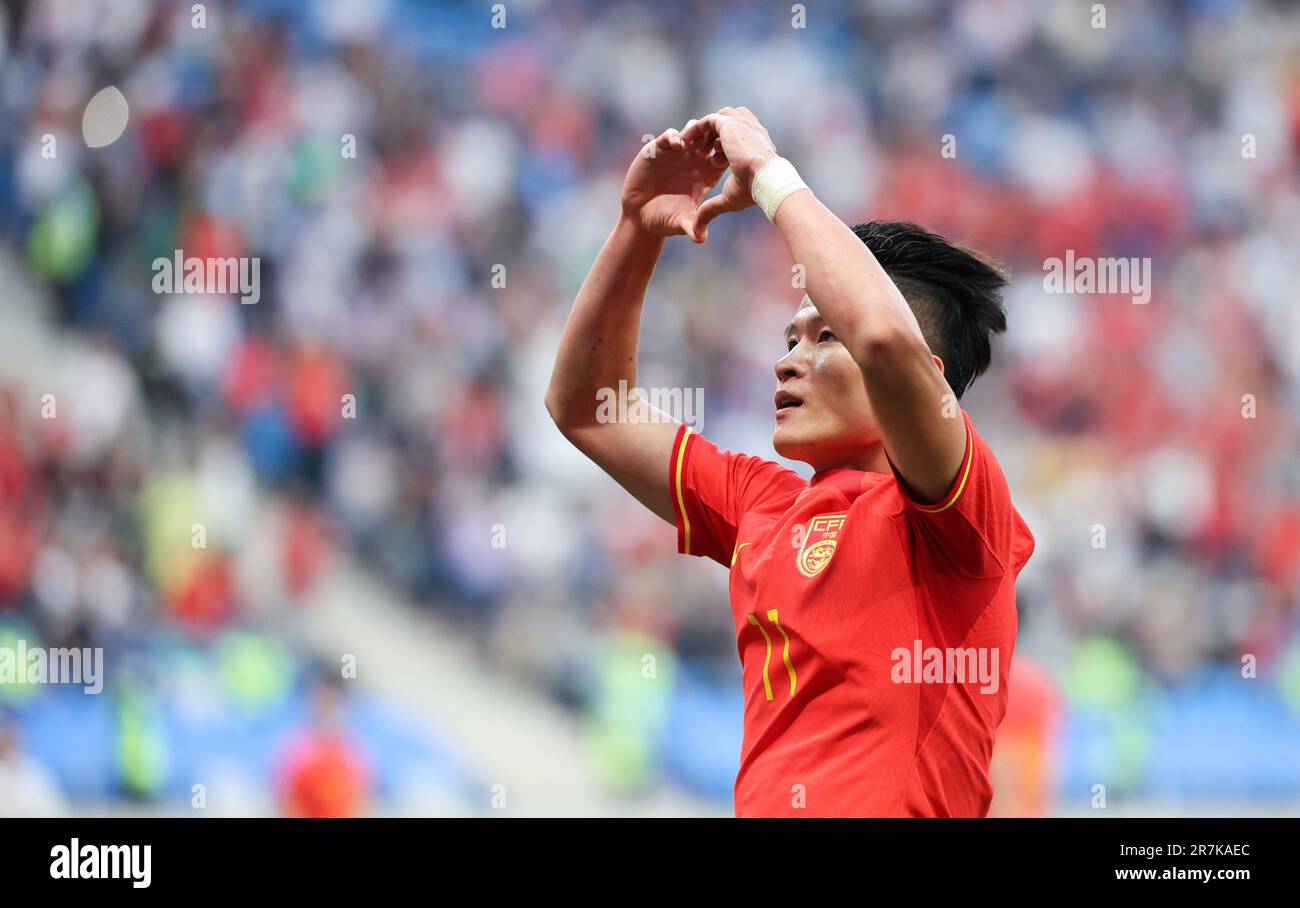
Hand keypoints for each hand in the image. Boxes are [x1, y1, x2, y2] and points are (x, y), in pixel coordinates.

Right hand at [620, 124, 728, 242]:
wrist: (639, 215)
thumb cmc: (664, 220)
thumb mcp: (680, 223)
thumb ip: (692, 227)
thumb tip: (701, 239)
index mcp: (707, 174)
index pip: (724, 156)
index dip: (728, 152)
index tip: (727, 157)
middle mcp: (694, 160)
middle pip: (712, 137)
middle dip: (715, 134)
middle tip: (713, 139)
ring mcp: (677, 153)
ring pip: (693, 130)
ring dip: (696, 130)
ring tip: (694, 141)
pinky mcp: (658, 150)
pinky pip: (670, 136)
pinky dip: (674, 136)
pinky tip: (677, 145)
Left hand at [682, 106, 778, 231]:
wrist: (766, 178)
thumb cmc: (753, 191)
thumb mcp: (730, 199)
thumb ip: (712, 208)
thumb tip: (698, 233)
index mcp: (752, 148)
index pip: (736, 141)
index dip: (721, 149)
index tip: (708, 163)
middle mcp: (748, 133)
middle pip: (726, 125)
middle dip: (712, 136)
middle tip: (695, 152)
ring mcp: (739, 126)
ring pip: (716, 120)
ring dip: (702, 131)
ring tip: (687, 145)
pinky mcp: (728, 123)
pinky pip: (707, 121)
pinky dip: (695, 129)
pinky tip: (684, 141)